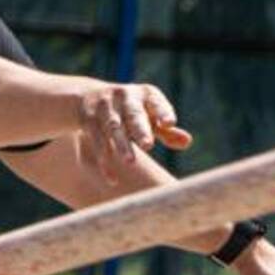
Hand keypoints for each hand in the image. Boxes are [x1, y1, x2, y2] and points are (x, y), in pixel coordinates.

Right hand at [77, 83, 191, 181]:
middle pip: (133, 116)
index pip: (156, 103)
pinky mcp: (88, 120)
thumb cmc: (128, 110)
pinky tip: (113, 180)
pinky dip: (105, 163)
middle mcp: (125, 98)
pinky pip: (98, 143)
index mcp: (145, 95)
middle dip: (140, 130)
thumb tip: (187, 143)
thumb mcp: (147, 115)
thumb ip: (165, 130)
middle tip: (148, 145)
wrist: (86, 96)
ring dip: (121, 145)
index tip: (170, 123)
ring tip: (131, 162)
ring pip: (113, 129)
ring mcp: (105, 108)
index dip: (162, 112)